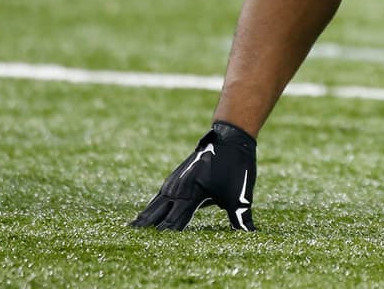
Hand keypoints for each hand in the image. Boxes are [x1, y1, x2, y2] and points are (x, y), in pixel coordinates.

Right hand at [130, 121, 257, 230]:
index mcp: (192, 194)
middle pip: (158, 213)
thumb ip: (241, 219)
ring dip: (146, 216)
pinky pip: (160, 195)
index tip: (152, 247)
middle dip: (147, 227)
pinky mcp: (177, 177)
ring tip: (132, 228)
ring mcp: (175, 181)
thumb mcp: (241, 196)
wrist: (231, 137)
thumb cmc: (237, 167)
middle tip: (131, 238)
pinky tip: (147, 211)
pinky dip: (152, 205)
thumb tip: (253, 235)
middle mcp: (179, 188)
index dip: (165, 234)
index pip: (175, 221)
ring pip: (156, 203)